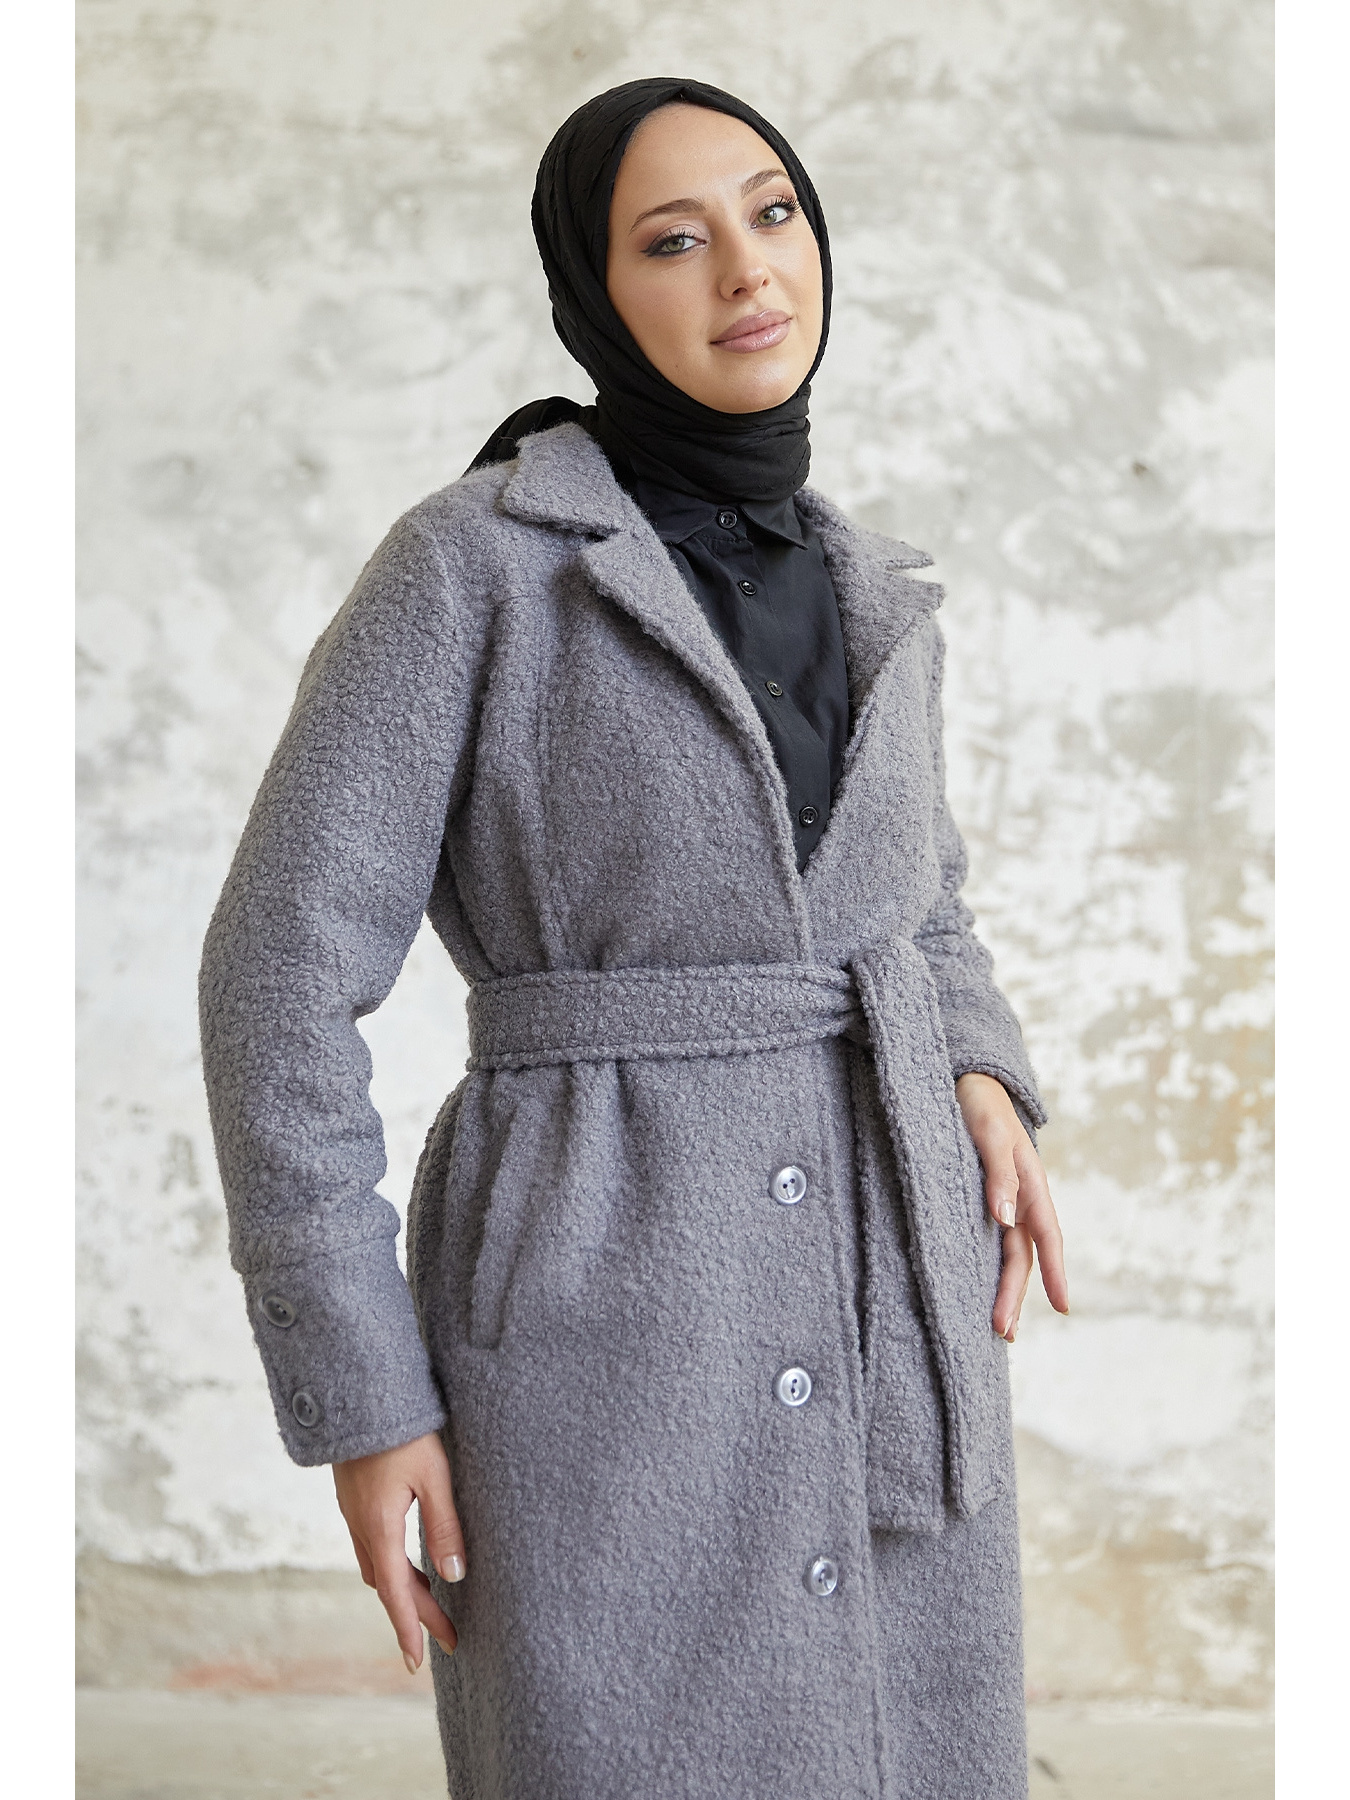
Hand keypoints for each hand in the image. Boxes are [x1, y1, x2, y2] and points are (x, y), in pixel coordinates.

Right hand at [332, 1430, 465, 1672]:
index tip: (420, 1662)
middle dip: (416, 1613)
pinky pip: (373, 1546)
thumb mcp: (434, 1474)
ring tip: (435, 1603)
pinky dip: (394, 1565)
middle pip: (389, 1584)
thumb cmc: (403, 1429)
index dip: (409, 1628)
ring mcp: (353, 1512)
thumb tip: (455, 1574)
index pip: (395, 1592)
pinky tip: (410, 1561)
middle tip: (448, 1636)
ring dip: (404, 1589)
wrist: (359, 1389)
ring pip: (379, 1566)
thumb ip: (445, 1525)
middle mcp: (360, 1525)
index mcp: (379, 1526)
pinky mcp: (354, 1499)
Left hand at [955, 1072, 1068, 1342]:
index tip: (1063, 1307)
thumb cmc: (980, 1103)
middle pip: (1021, 1256)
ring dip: (1003, 1289)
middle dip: (1016, 1295)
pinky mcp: (978, 1200)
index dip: (1054, 1273)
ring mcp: (1000, 1202)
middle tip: (1004, 1333)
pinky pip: (986, 1241)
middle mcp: (1019, 1199)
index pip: (1046, 1237)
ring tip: (997, 1328)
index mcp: (1030, 1184)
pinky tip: (978, 1289)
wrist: (965, 1081)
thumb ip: (998, 1173)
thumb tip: (1005, 1219)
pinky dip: (986, 1269)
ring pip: (1006, 1254)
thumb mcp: (988, 1132)